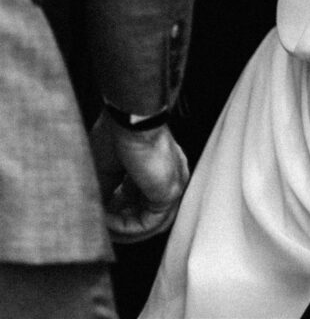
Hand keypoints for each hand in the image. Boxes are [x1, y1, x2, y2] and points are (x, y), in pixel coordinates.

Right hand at [90, 111, 189, 243]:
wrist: (131, 120)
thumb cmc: (118, 133)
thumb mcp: (104, 169)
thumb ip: (105, 194)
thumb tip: (96, 215)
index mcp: (154, 166)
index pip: (137, 199)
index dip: (116, 212)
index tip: (98, 216)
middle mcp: (166, 176)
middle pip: (144, 212)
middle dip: (118, 224)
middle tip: (98, 227)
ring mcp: (171, 185)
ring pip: (148, 222)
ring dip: (122, 230)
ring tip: (101, 228)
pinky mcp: (169, 192)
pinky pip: (148, 223)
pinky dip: (126, 227)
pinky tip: (107, 222)